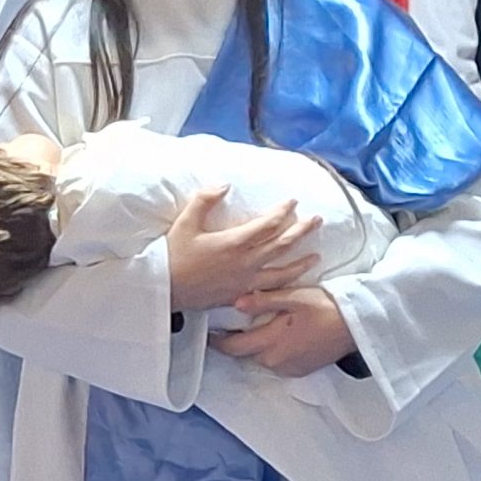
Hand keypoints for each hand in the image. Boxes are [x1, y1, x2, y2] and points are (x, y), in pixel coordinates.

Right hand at [165, 189, 317, 312]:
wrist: (164, 289)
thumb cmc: (173, 255)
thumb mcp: (185, 222)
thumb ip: (205, 200)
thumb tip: (224, 185)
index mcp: (234, 242)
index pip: (268, 224)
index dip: (283, 211)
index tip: (293, 202)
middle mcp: (245, 262)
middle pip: (282, 245)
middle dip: (302, 230)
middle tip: (317, 220)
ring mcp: (245, 281)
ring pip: (282, 271)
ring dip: (302, 263)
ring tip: (316, 256)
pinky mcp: (241, 294)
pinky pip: (270, 289)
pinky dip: (285, 285)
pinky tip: (291, 282)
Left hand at [211, 286, 356, 377]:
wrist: (359, 326)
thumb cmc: (328, 308)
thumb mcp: (294, 297)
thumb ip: (263, 301)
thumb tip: (236, 303)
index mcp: (272, 342)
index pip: (234, 347)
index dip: (217, 341)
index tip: (208, 333)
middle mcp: (278, 360)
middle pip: (246, 353)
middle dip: (235, 341)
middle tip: (228, 325)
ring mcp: (290, 367)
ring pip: (261, 357)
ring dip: (255, 345)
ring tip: (255, 326)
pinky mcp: (301, 369)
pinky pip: (277, 361)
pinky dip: (272, 349)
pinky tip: (278, 334)